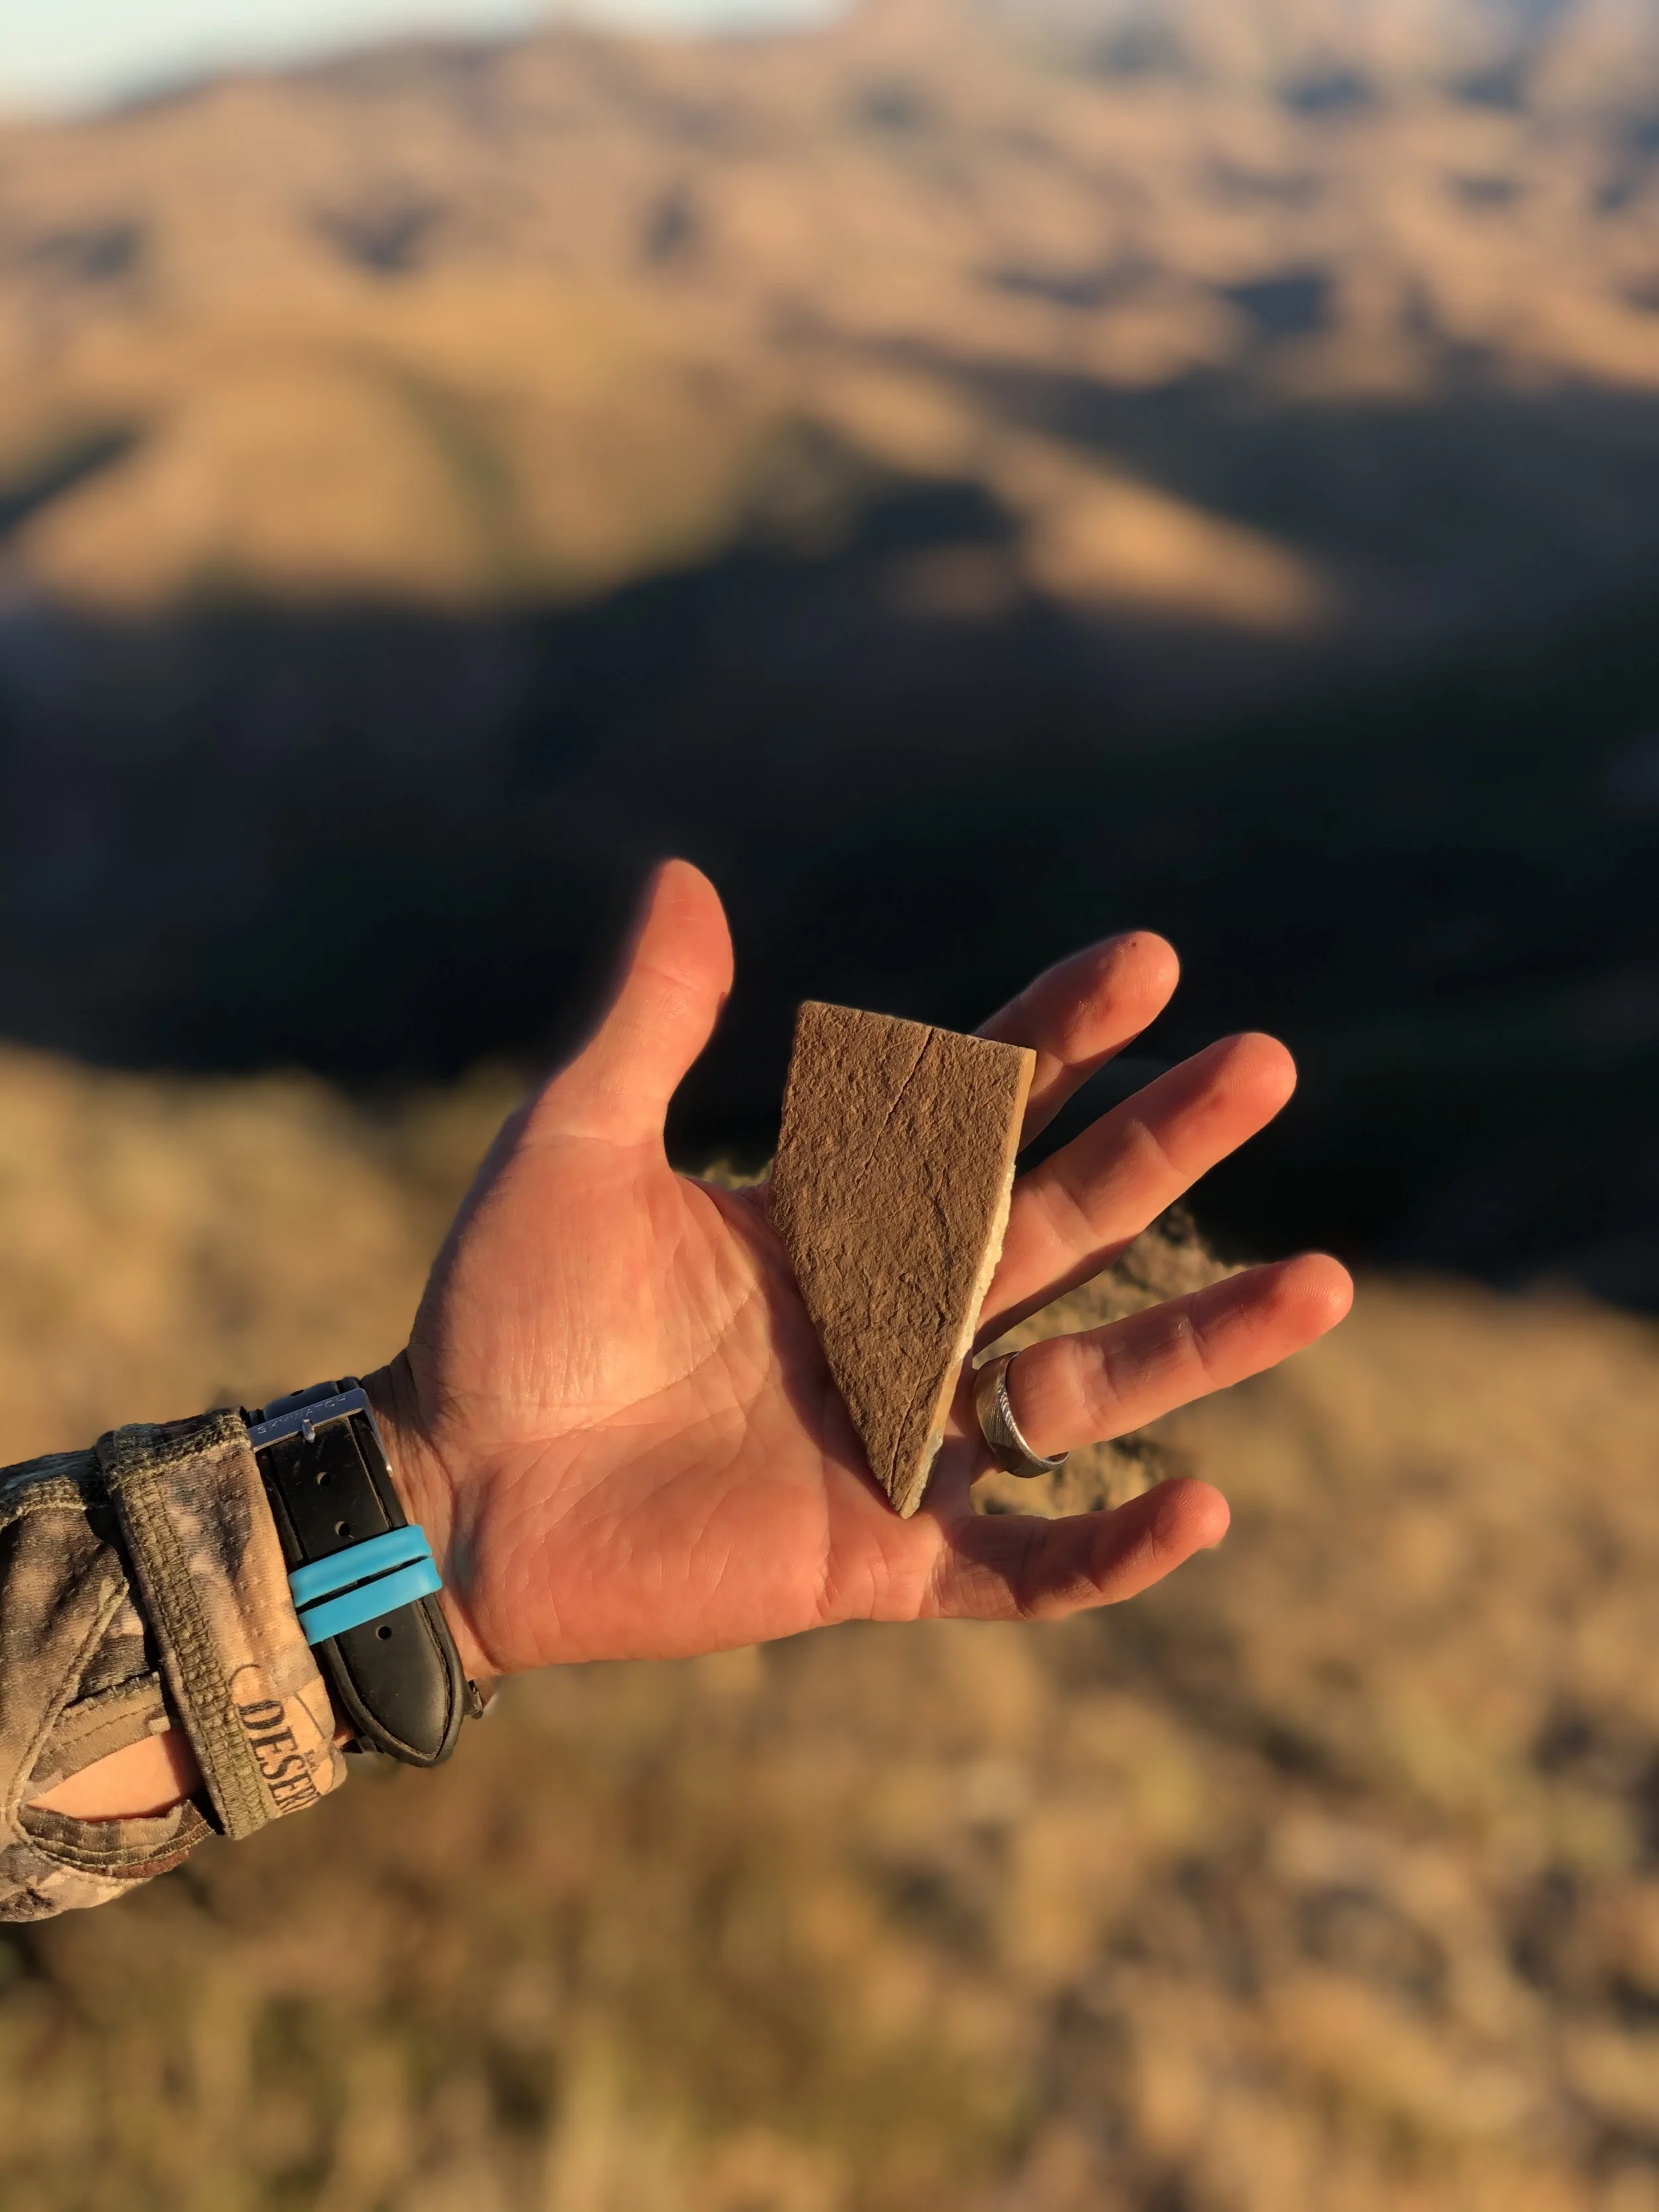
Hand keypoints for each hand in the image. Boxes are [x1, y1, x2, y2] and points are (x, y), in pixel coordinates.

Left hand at [371, 861, 1350, 1681]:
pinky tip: (1204, 1505)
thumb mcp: (571, 1148)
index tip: (1145, 962)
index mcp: (831, 1216)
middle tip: (1267, 1064)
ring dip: (1199, 1341)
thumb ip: (646, 1027)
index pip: (975, 1114)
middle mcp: (889, 1317)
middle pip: (1061, 1223)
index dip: (1060, 1040)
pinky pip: (1025, 1562)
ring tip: (1326, 1283)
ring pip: (1084, 1385)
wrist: (450, 1493)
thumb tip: (685, 873)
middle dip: (1164, 1148)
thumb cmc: (500, 1316)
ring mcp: (898, 1438)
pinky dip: (1112, 1548)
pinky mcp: (882, 1556)